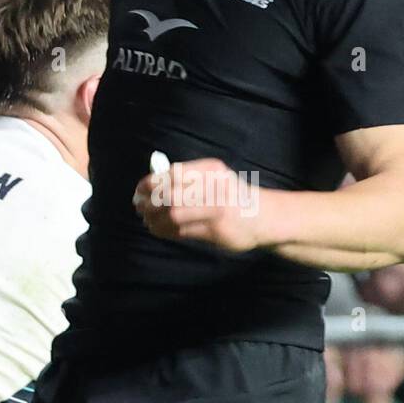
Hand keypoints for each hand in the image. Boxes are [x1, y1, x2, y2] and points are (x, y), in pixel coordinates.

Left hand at [132, 157, 264, 252]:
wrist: (264, 216)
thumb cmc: (230, 194)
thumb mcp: (214, 176)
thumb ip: (187, 178)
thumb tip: (149, 183)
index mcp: (212, 170)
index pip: (174, 173)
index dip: (152, 182)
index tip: (140, 189)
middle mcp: (216, 188)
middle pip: (171, 195)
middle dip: (149, 202)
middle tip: (138, 205)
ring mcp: (218, 211)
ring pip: (174, 215)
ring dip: (154, 218)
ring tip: (146, 219)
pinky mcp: (217, 232)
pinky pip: (183, 231)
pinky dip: (165, 230)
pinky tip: (158, 228)